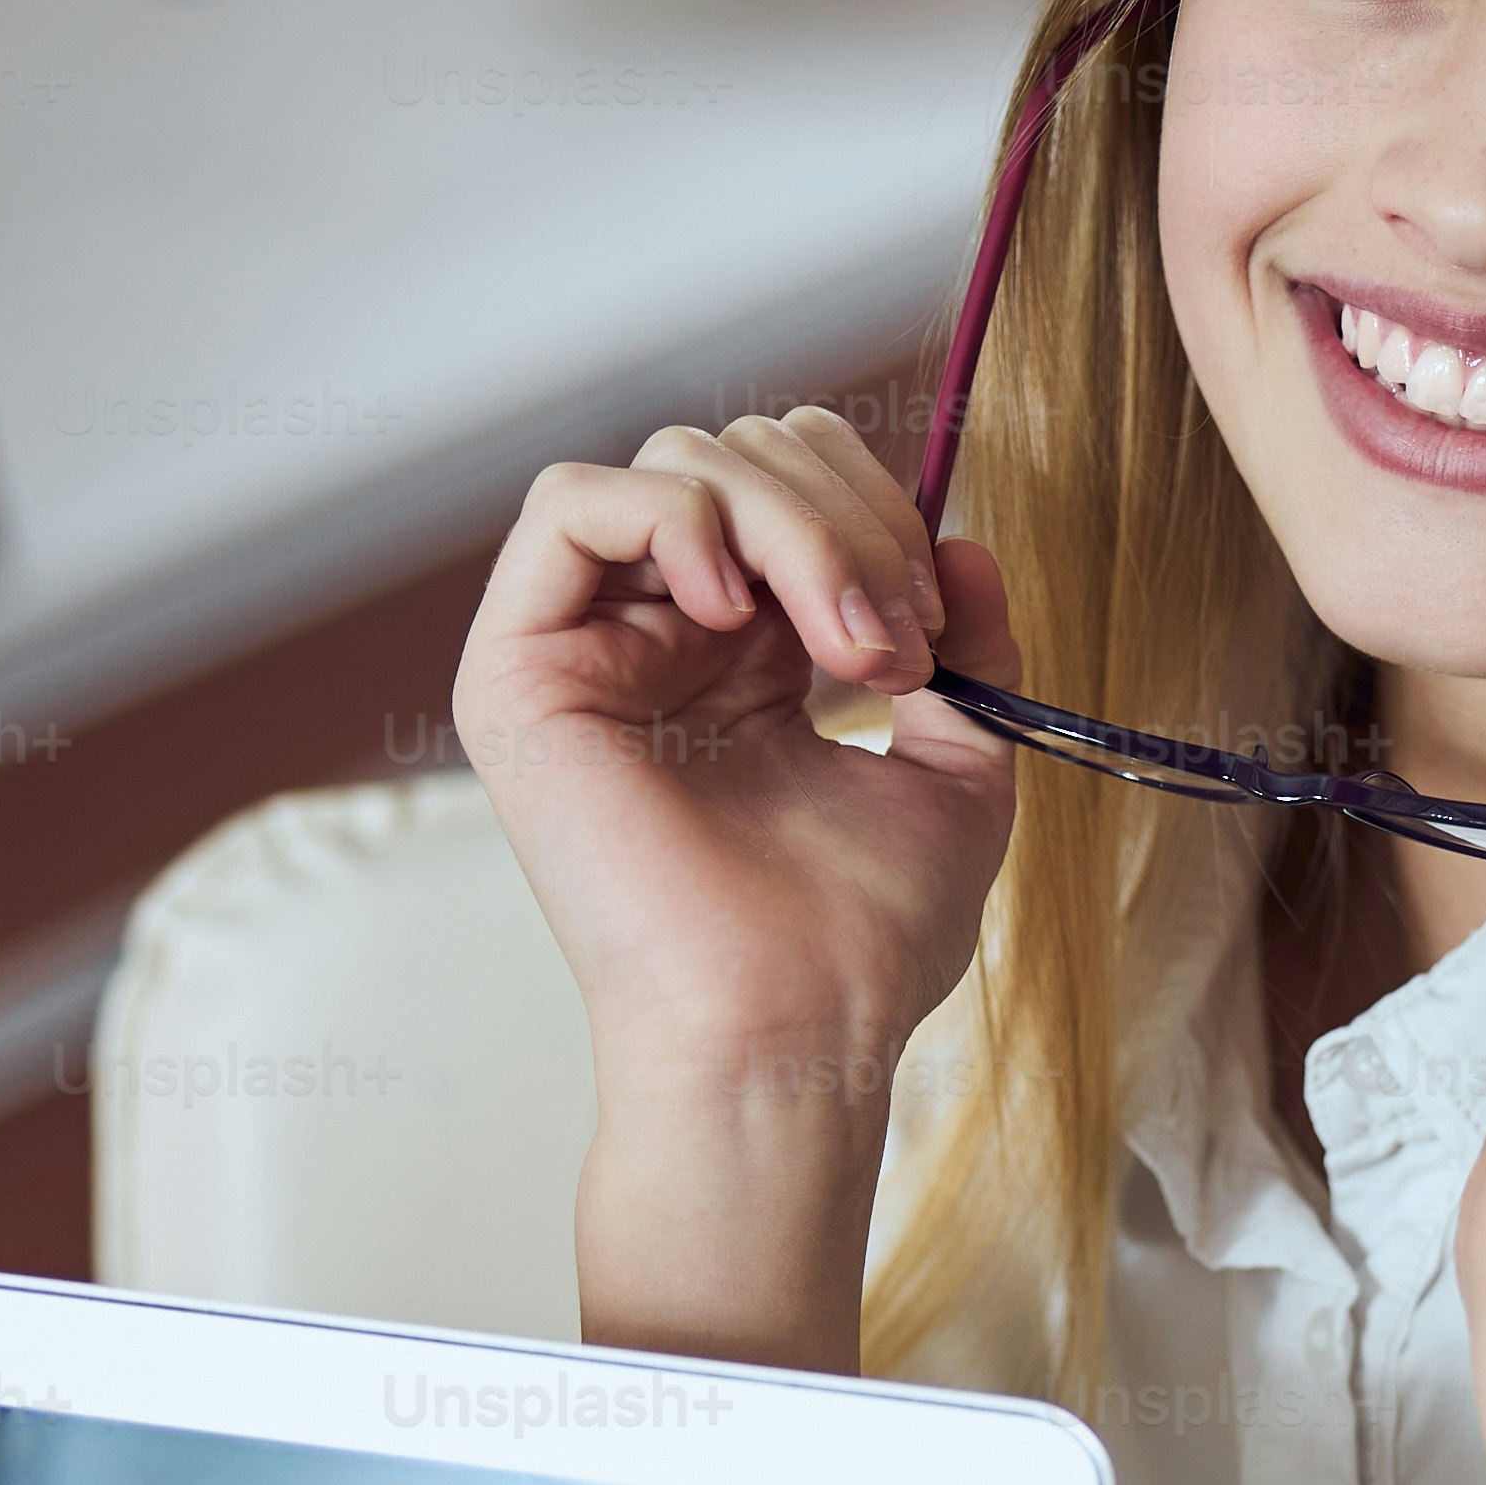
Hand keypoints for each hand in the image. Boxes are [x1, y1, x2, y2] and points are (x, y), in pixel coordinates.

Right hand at [448, 404, 1028, 1362]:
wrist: (793, 1029)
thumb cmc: (863, 939)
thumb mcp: (961, 764)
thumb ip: (965, 643)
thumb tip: (964, 539)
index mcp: (749, 659)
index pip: (797, 486)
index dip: (879, 515)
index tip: (936, 630)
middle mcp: (660, 640)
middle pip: (742, 455)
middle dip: (848, 519)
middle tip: (896, 649)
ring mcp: (588, 650)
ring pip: (678, 466)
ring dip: (793, 529)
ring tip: (847, 651)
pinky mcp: (520, 670)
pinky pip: (572, 500)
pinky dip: (674, 518)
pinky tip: (733, 611)